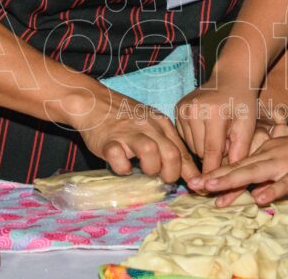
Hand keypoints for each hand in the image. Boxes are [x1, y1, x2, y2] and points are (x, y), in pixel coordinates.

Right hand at [63, 88, 199, 184]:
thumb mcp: (151, 124)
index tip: (194, 185)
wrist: (94, 102)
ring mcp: (128, 133)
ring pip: (150, 151)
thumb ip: (165, 143)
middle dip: (171, 173)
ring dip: (150, 168)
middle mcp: (148, 127)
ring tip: (144, 171)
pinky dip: (122, 167)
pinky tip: (123, 167)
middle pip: (171, 153)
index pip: (182, 151)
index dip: (189, 172)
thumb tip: (182, 169)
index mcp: (162, 124)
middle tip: (164, 179)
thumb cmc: (125, 117)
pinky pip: (118, 157)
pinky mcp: (108, 141)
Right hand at [176, 74, 258, 176]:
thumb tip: (229, 178)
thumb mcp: (247, 126)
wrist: (230, 80)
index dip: (213, 171)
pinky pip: (184, 137)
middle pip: (199, 150)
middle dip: (213, 155)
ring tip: (217, 135)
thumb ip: (240, 151)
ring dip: (203, 148)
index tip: (212, 189)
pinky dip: (195, 139)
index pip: (211, 150)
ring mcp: (182, 109)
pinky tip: (206, 130)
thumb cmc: (243, 104)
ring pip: (190, 146)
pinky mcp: (177, 110)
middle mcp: (193, 110)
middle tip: (225, 144)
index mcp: (213, 113)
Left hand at [192, 126, 287, 205]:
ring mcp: (286, 163)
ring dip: (233, 181)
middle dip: (216, 177)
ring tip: (214, 191)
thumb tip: (256, 187)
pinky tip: (259, 199)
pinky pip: (285, 183)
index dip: (218, 174)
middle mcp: (272, 154)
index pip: (239, 164)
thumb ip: (272, 171)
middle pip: (240, 167)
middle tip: (194, 186)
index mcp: (268, 151)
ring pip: (255, 172)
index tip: (198, 183)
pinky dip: (272, 191)